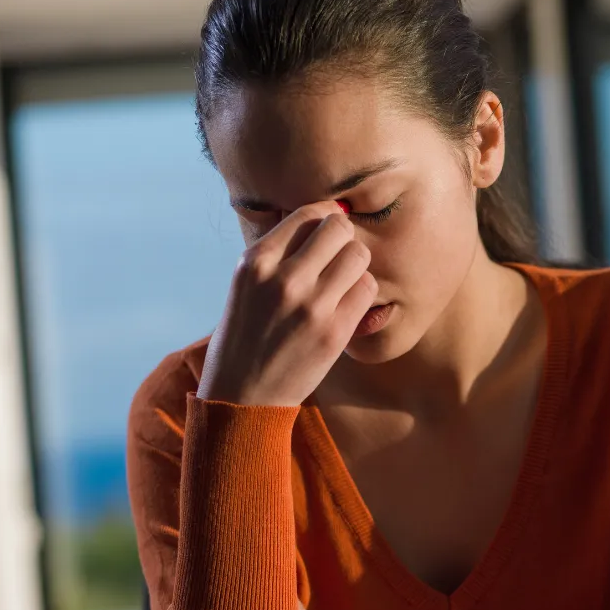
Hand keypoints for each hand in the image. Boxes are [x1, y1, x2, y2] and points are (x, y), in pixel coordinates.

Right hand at [197, 202, 377, 406]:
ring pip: (359, 255)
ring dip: (356, 266)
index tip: (327, 233)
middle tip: (337, 259)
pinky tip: (347, 305)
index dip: (326, 219)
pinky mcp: (333, 332)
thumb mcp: (245, 286)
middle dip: (344, 239)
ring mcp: (310, 306)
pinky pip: (367, 290)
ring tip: (342, 283)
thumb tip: (321, 219)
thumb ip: (277, 254)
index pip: (308, 213)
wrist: (242, 396)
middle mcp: (283, 278)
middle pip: (340, 228)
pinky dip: (362, 293)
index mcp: (255, 262)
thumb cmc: (245, 337)